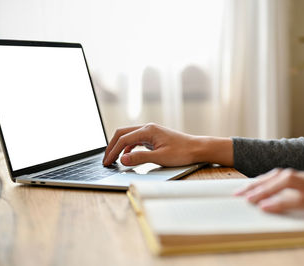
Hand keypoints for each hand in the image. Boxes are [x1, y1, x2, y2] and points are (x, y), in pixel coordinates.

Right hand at [103, 123, 232, 166]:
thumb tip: (122, 159)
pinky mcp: (154, 137)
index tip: (107, 162)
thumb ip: (140, 158)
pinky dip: (128, 147)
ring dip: (119, 147)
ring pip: (128, 136)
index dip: (113, 151)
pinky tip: (127, 156)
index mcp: (148, 130)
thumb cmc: (182, 152)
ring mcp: (151, 132)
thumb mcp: (160, 157)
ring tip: (113, 159)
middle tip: (106, 160)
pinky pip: (136, 140)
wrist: (197, 148)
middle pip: (122, 134)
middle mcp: (148, 128)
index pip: (123, 139)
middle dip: (112, 146)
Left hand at [235, 168, 303, 245]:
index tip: (246, 189)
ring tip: (247, 200)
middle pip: (282, 174)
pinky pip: (303, 200)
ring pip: (289, 182)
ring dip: (264, 190)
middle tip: (239, 194)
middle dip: (257, 183)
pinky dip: (282, 202)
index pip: (285, 174)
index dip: (263, 181)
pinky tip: (267, 207)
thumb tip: (282, 205)